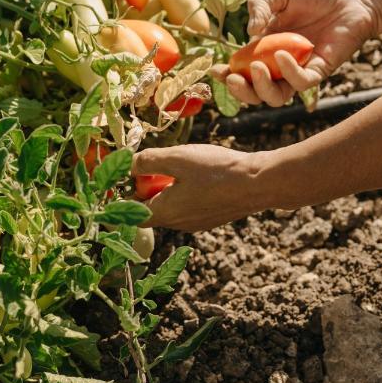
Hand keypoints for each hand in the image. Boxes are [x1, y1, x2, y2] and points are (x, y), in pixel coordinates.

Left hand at [132, 144, 266, 231]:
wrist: (257, 183)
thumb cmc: (216, 170)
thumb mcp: (177, 158)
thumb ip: (148, 161)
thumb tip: (127, 164)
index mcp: (165, 213)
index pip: (132, 213)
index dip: (124, 196)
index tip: (127, 175)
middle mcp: (178, 224)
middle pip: (151, 209)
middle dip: (147, 188)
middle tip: (153, 165)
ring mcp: (196, 223)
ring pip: (171, 207)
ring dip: (166, 189)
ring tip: (178, 166)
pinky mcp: (211, 218)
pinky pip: (188, 207)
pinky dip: (184, 192)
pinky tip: (199, 174)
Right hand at [213, 0, 376, 105]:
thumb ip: (260, 5)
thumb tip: (248, 32)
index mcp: (265, 44)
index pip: (242, 67)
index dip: (227, 74)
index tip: (215, 71)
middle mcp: (280, 62)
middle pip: (255, 91)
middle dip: (240, 91)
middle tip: (233, 78)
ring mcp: (299, 69)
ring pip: (276, 97)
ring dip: (261, 89)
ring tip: (256, 69)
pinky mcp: (320, 70)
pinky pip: (301, 83)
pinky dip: (288, 73)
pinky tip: (282, 55)